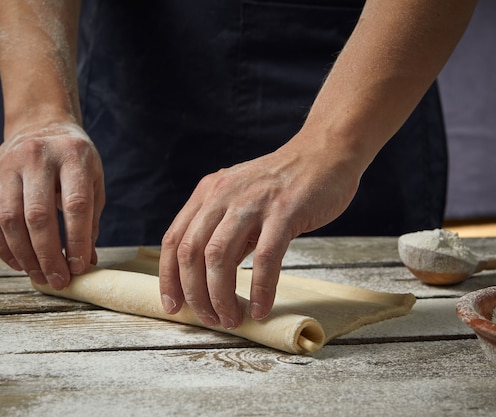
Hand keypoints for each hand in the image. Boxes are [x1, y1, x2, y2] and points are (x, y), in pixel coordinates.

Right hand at [0, 123, 104, 289]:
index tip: (79, 266)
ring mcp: (8, 166)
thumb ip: (91, 219)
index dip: (77, 240)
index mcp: (72, 157)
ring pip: (10, 220)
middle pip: (38, 216)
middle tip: (58, 280)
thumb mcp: (93, 181)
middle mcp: (38, 158)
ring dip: (24, 256)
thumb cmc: (74, 160)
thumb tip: (86, 262)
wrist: (40, 125)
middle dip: (48, 255)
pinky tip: (18, 263)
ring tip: (39, 276)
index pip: (75, 205)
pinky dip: (2, 247)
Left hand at [158, 136, 361, 328]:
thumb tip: (210, 277)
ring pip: (219, 258)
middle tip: (210, 319)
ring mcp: (253, 202)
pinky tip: (260, 308)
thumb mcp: (242, 199)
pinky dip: (260, 290)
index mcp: (208, 192)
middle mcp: (223, 194)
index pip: (174, 240)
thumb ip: (224, 231)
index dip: (169, 278)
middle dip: (195, 294)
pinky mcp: (284, 212)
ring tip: (231, 319)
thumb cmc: (284, 183)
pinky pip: (265, 259)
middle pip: (191, 253)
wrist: (326, 153)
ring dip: (220, 296)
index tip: (173, 306)